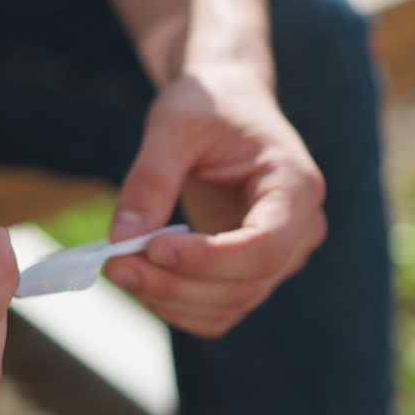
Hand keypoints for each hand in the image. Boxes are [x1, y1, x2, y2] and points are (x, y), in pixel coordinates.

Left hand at [106, 66, 325, 337]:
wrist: (225, 105)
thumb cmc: (207, 106)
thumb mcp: (173, 126)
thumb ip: (150, 179)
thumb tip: (120, 239)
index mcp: (295, 185)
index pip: (265, 246)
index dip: (210, 259)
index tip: (151, 248)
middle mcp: (299, 230)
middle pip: (245, 284)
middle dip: (176, 283)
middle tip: (114, 265)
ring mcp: (279, 257)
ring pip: (229, 305)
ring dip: (170, 299)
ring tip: (118, 267)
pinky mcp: (250, 272)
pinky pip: (217, 309)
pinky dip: (176, 304)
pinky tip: (141, 278)